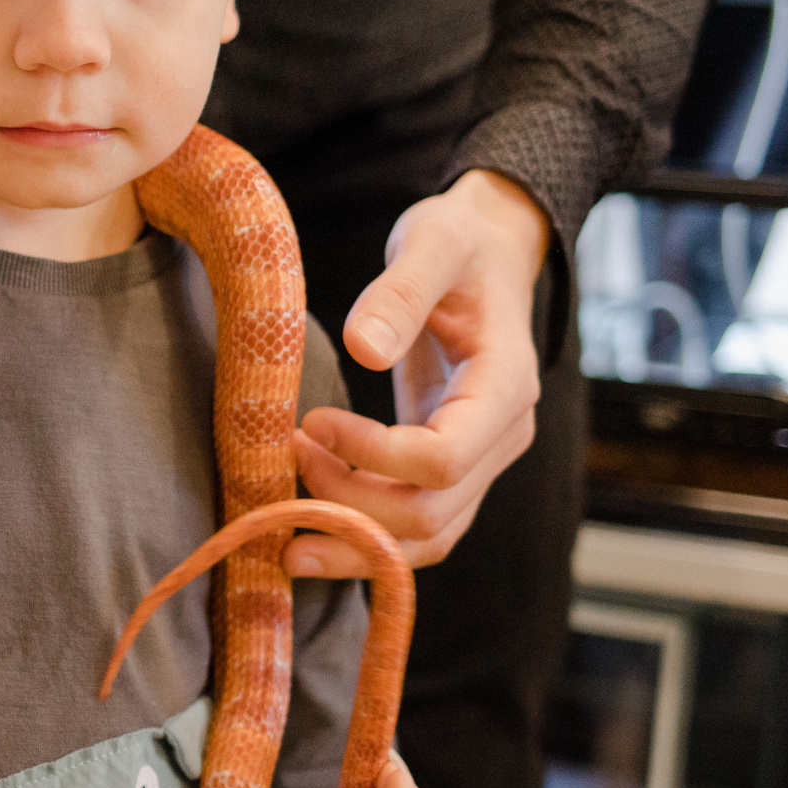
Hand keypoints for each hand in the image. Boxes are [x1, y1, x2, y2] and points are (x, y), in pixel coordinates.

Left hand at [287, 170, 549, 577]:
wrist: (489, 252)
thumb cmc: (460, 243)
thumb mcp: (432, 242)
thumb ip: (400, 292)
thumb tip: (362, 349)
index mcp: (504, 384)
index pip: (444, 458)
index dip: (372, 456)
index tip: (310, 423)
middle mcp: (503, 435)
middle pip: (432, 512)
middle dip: (351, 506)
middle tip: (283, 463)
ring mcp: (483, 459)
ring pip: (427, 537)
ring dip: (356, 545)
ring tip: (284, 537)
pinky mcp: (454, 467)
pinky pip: (418, 526)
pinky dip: (368, 540)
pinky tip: (314, 532)